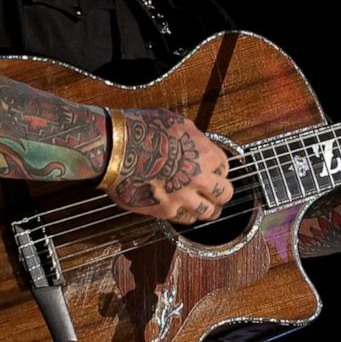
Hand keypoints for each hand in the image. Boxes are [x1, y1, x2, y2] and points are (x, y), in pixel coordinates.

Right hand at [105, 107, 232, 223]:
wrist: (115, 148)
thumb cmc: (141, 129)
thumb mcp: (175, 122)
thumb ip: (192, 137)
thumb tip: (196, 142)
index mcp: (204, 153)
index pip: (225, 167)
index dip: (218, 169)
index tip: (212, 170)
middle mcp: (198, 178)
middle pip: (224, 194)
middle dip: (220, 192)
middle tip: (213, 191)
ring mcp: (182, 197)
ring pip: (208, 212)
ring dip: (206, 207)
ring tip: (201, 204)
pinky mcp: (164, 210)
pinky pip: (184, 219)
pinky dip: (185, 214)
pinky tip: (180, 207)